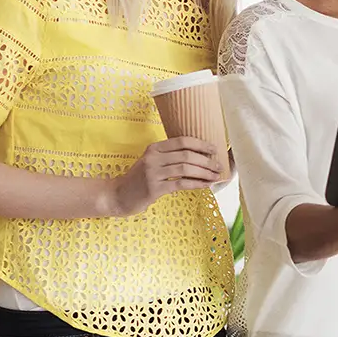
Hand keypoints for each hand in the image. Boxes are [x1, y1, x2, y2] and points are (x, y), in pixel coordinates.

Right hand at [109, 137, 224, 215]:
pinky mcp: (154, 188)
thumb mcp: (152, 162)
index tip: (214, 150)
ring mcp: (153, 173)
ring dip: (204, 173)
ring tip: (215, 176)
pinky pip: (180, 184)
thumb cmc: (140, 179)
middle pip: (187, 155)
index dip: (201, 144)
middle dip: (206, 161)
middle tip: (219, 166)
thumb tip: (200, 156)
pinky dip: (196, 184)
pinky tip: (205, 185)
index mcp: (154, 148)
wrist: (118, 195)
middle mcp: (153, 158)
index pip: (182, 141)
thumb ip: (170, 157)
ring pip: (185, 169)